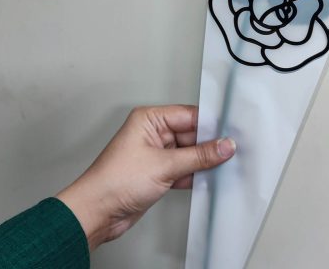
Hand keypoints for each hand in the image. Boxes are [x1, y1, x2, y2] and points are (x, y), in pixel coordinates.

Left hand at [56, 104, 235, 249]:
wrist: (96, 212)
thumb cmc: (115, 181)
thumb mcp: (164, 165)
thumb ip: (199, 156)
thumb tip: (224, 146)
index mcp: (150, 119)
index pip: (188, 115)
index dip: (210, 124)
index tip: (232, 131)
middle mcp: (153, 133)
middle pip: (191, 134)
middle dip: (209, 145)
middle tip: (232, 151)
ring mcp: (155, 154)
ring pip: (188, 153)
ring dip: (203, 161)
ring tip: (224, 165)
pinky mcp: (157, 173)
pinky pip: (183, 168)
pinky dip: (195, 174)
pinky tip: (209, 178)